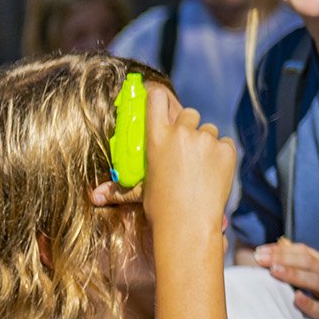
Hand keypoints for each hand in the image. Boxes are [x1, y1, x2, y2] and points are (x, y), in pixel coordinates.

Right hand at [90, 88, 235, 241]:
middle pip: (188, 113)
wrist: (189, 224)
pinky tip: (214, 172)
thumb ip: (119, 189)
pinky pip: (225, 143)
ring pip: (209, 129)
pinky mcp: (226, 149)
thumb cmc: (160, 208)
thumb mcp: (139, 193)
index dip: (159, 94)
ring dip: (206, 141)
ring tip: (199, 166)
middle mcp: (182, 133)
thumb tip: (93, 196)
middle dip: (188, 126)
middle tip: (185, 148)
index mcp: (156, 138)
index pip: (156, 99)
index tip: (159, 94)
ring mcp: (206, 140)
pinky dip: (222, 153)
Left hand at [256, 239, 318, 318]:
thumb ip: (312, 274)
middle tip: (260, 257)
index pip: (307, 253)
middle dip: (284, 258)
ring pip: (318, 282)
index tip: (260, 250)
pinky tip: (297, 300)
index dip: (283, 249)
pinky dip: (311, 304)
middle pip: (311, 263)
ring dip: (295, 275)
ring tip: (274, 271)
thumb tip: (284, 259)